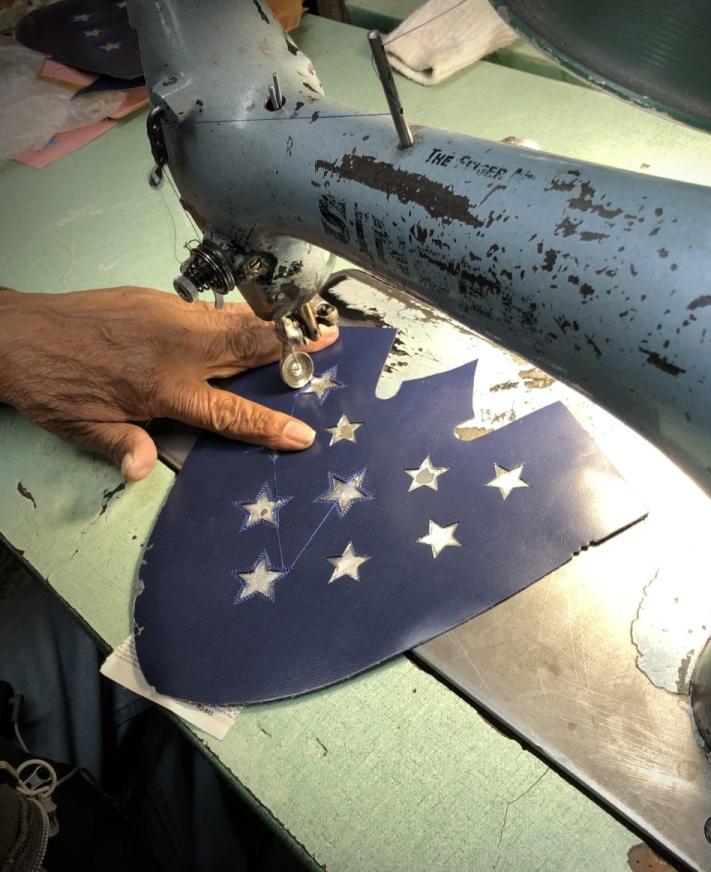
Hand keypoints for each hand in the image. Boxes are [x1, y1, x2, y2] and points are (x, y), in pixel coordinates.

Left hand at [0, 286, 338, 480]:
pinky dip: (240, 315)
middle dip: (291, 347)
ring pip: (235, 321)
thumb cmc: (52, 386)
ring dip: (273, 325)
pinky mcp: (157, 301)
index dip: (269, 425)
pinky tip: (253, 318)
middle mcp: (176, 349)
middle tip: (331, 340)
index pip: (229, 412)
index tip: (303, 434)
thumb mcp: (81, 428)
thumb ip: (121, 446)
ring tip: (308, 322)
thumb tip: (144, 471)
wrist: (15, 331)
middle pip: (247, 347)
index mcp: (162, 387)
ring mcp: (169, 319)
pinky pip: (211, 310)